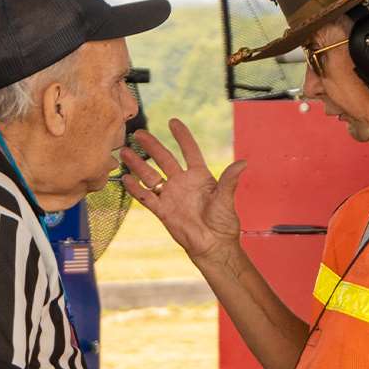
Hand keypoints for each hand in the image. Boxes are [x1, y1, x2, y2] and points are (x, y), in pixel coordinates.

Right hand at [120, 119, 244, 262]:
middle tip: (138, 133)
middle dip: (152, 146)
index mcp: (200, 177)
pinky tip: (126, 178)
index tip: (173, 122)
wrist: (212, 246)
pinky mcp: (162, 210)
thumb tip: (243, 163)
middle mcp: (183, 183)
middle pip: (164, 159)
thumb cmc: (223, 223)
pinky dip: (136, 188)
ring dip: (138, 164)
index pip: (189, 151)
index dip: (182, 136)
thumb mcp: (226, 199)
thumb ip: (230, 180)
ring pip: (151, 176)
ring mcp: (171, 196)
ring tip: (125, 152)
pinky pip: (146, 197)